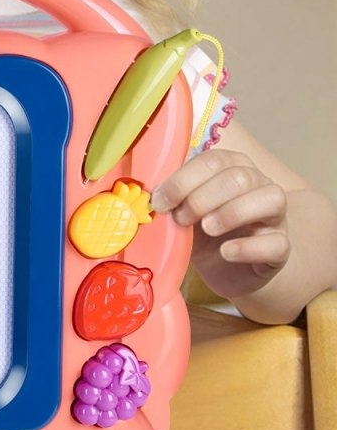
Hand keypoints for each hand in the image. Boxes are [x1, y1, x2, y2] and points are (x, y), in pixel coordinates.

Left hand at [151, 146, 289, 302]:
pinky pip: (277, 242)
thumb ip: (172, 198)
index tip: (160, 202)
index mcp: (230, 167)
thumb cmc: (203, 232)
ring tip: (206, 229)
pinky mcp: (282, 246)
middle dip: (203, 197)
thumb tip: (148, 196)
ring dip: (231, 213)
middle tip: (180, 218)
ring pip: (270, 198)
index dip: (183, 180)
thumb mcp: (183, 210)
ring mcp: (275, 215)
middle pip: (239, 177)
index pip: (212, 161)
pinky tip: (226, 252)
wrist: (229, 268)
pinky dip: (249, 247)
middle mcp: (257, 184)